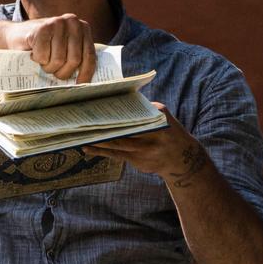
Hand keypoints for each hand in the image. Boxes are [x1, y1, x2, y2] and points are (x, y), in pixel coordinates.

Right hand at [4, 13, 95, 80]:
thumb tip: (87, 82)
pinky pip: (43, 56)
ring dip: (48, 67)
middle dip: (62, 72)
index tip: (80, 85)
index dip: (85, 73)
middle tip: (52, 71)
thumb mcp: (65, 48)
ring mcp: (57, 23)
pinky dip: (37, 59)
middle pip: (74, 60)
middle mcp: (73, 22)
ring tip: (43, 61)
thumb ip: (77, 56)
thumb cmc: (43, 46)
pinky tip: (34, 53)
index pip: (89, 55)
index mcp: (83, 28)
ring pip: (58, 60)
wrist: (16, 35)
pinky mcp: (42, 28)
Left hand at [82, 104, 209, 185]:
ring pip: (117, 142)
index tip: (96, 103)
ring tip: (80, 135)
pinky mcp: (139, 161)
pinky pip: (116, 155)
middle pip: (123, 126)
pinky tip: (87, 148)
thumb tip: (112, 102)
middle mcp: (153, 132)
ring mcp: (146, 149)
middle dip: (103, 123)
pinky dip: (101, 151)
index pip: (133, 110)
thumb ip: (142, 109)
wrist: (182, 158)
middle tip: (84, 119)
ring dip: (98, 139)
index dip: (114, 108)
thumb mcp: (160, 116)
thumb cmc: (165, 131)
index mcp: (159, 115)